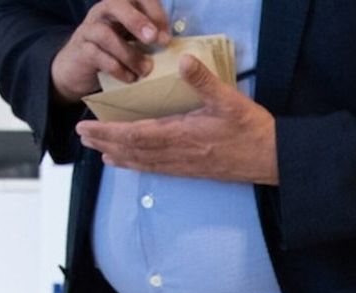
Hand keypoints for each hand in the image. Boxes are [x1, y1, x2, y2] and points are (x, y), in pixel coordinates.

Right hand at [51, 1, 170, 103]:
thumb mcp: (136, 42)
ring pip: (104, 33)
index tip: (167, 36)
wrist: (79, 70)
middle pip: (114, 3)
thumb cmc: (116, 54)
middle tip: (155, 40)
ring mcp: (89, 30)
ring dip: (129, 53)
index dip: (154, 12)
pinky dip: (116, 68)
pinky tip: (130, 78)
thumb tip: (181, 49)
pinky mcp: (81, 51)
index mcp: (121, 7)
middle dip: (137, 21)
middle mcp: (103, 13)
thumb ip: (153, 39)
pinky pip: (96, 55)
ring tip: (146, 70)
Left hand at [75, 56, 278, 184]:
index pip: (135, 135)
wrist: (273, 160)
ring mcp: (186, 165)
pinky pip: (159, 169)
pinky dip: (140, 165)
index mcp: (182, 134)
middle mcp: (179, 154)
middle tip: (83, 138)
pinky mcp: (194, 170)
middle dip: (105, 144)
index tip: (86, 127)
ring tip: (100, 152)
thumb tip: (185, 60)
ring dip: (119, 156)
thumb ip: (204, 81)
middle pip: (133, 151)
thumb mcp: (230, 100)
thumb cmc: (252, 129)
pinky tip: (132, 163)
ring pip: (144, 163)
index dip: (108, 132)